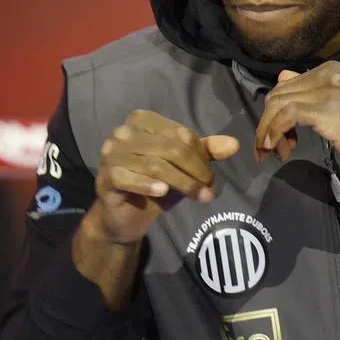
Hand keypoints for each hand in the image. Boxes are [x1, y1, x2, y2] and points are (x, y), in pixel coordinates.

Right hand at [94, 110, 239, 244]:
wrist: (125, 218)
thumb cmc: (154, 186)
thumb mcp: (183, 168)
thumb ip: (205, 153)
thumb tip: (234, 144)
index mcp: (142, 121)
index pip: (182, 134)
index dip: (201, 156)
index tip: (211, 178)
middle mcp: (123, 132)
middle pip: (171, 149)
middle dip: (196, 171)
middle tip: (209, 191)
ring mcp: (111, 154)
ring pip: (155, 165)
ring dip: (183, 183)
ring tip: (199, 197)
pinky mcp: (105, 177)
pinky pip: (129, 178)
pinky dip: (148, 185)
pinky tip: (163, 192)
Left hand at [254, 62, 339, 185]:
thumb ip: (315, 92)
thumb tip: (284, 79)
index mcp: (331, 70)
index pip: (286, 85)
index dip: (275, 113)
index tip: (280, 138)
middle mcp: (329, 74)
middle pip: (278, 94)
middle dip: (268, 123)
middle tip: (275, 150)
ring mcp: (329, 91)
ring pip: (278, 104)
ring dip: (268, 132)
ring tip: (275, 153)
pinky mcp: (329, 112)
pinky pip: (287, 116)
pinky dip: (274, 132)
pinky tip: (278, 148)